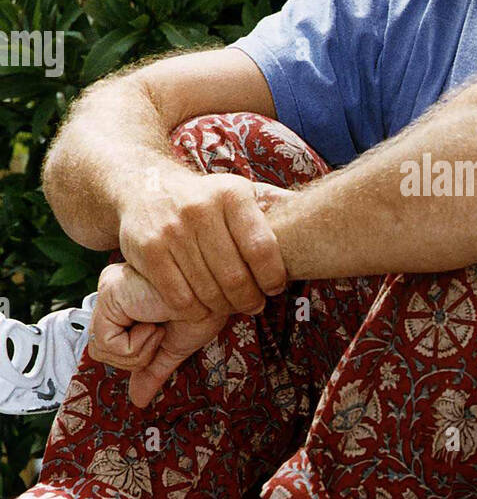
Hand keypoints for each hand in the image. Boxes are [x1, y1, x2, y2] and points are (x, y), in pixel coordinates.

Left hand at [88, 261, 230, 407]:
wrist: (216, 298)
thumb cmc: (203, 312)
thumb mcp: (174, 347)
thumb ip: (152, 370)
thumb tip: (138, 401)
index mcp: (124, 302)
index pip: (109, 347)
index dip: (137, 354)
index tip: (162, 330)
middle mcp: (111, 293)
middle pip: (100, 351)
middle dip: (136, 356)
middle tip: (161, 331)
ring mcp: (107, 292)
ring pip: (101, 350)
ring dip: (138, 349)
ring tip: (158, 326)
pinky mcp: (108, 295)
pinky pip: (106, 342)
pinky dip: (135, 343)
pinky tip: (153, 321)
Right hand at [117, 166, 288, 318]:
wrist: (145, 187)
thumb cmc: (204, 200)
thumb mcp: (237, 192)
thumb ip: (270, 208)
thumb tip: (308, 225)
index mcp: (230, 194)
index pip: (261, 247)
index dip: (273, 277)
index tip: (275, 287)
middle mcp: (200, 209)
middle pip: (235, 276)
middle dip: (249, 299)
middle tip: (254, 305)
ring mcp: (171, 230)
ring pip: (208, 291)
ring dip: (224, 307)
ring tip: (230, 305)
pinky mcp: (148, 251)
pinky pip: (180, 299)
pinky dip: (196, 311)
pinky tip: (203, 306)